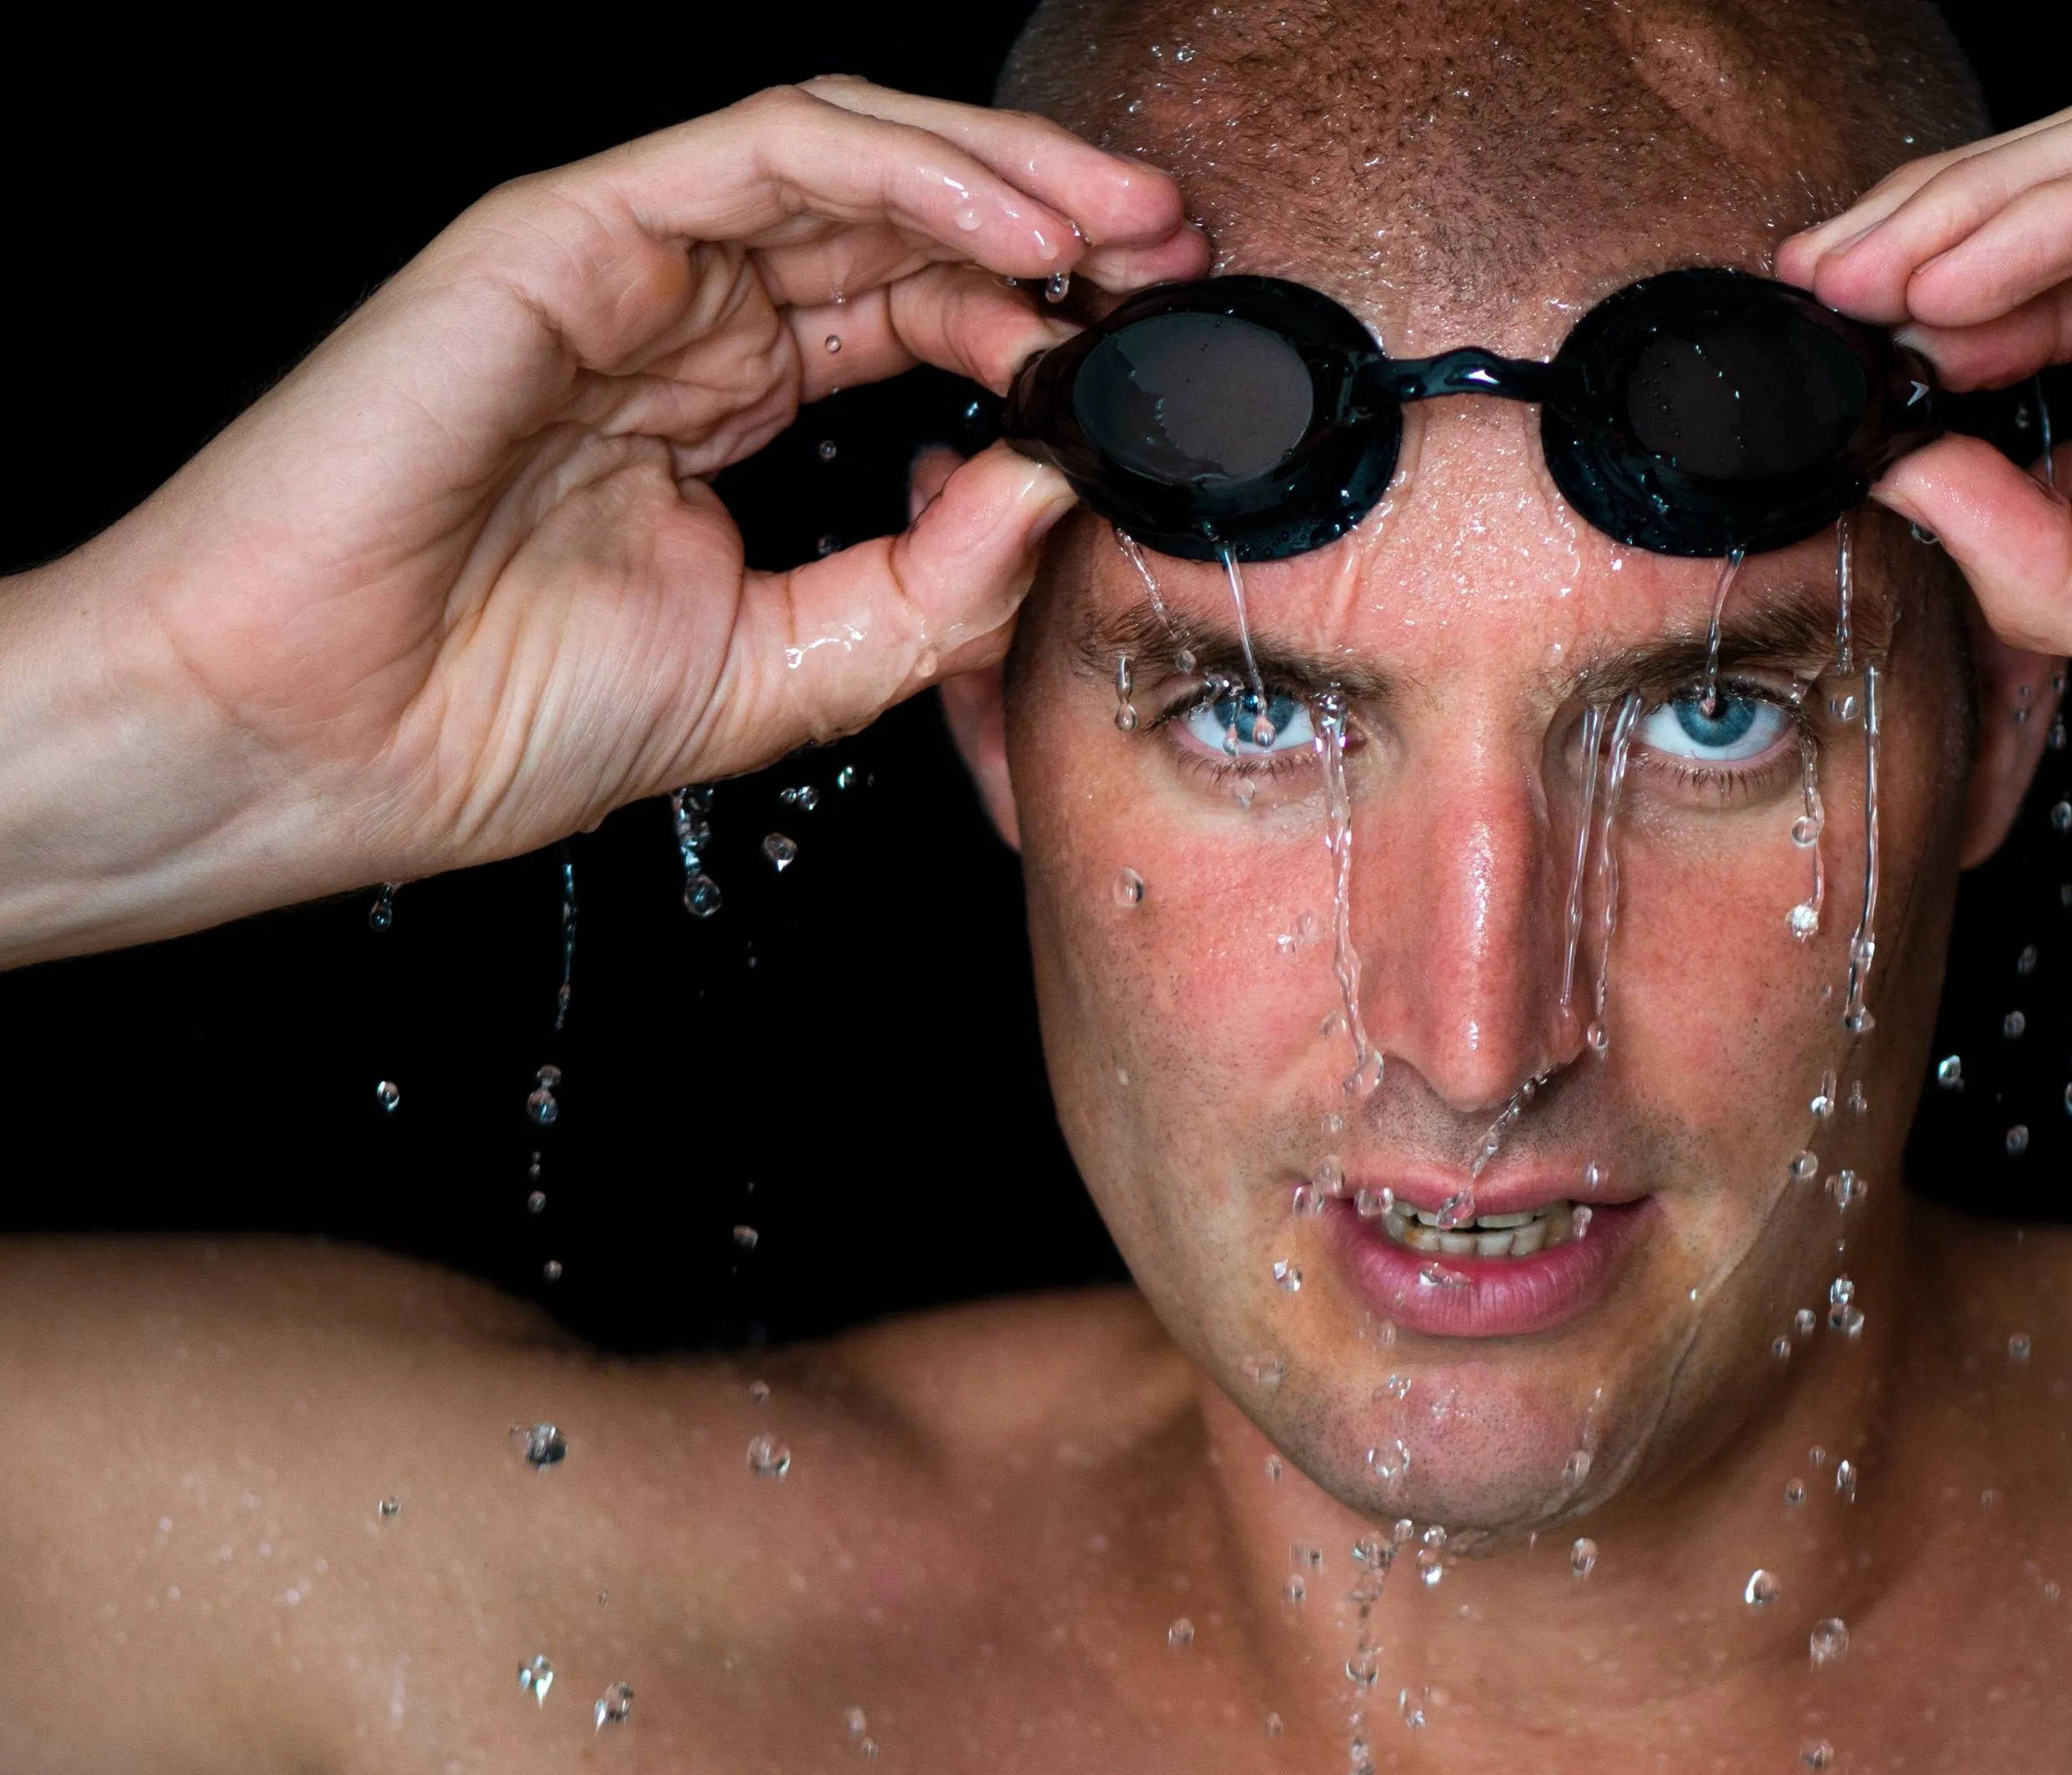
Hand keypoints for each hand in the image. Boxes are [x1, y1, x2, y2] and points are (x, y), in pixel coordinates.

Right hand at [9, 79, 1204, 958]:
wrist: (309, 741)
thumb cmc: (490, 716)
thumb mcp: (786, 673)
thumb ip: (932, 594)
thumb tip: (1056, 494)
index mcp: (722, 409)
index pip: (915, 320)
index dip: (1043, 328)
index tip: (1152, 369)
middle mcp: (682, 323)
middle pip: (903, 222)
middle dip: (1061, 228)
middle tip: (1181, 263)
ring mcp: (625, 269)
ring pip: (850, 158)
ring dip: (1010, 180)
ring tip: (1130, 230)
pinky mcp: (567, 232)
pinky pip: (769, 156)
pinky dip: (912, 175)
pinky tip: (1023, 235)